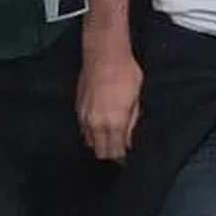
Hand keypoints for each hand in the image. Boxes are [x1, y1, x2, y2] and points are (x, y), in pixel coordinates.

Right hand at [79, 47, 143, 161]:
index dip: (121, 157)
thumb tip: (129, 137)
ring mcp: (84, 117)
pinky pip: (83, 130)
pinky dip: (91, 133)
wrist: (104, 57)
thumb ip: (132, 120)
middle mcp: (96, 123)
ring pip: (90, 141)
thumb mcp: (137, 98)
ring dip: (99, 144)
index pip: (115, 150)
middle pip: (100, 151)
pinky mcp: (78, 109)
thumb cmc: (125, 73)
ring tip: (110, 141)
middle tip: (119, 151)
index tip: (126, 158)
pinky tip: (99, 129)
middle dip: (110, 154)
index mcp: (114, 122)